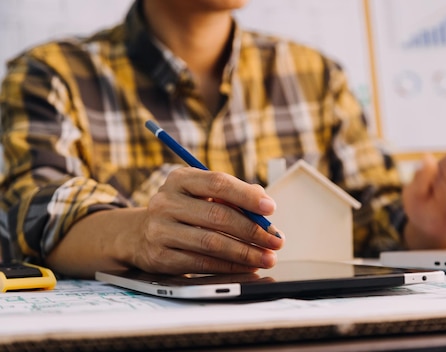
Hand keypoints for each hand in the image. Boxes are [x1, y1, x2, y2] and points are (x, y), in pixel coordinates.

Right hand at [133, 167, 283, 273]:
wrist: (139, 234)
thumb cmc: (184, 211)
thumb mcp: (201, 194)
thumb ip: (232, 196)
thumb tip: (264, 205)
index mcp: (181, 179)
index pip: (218, 183)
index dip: (247, 196)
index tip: (270, 208)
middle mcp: (166, 201)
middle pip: (218, 216)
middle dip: (253, 230)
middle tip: (275, 240)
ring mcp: (160, 229)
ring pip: (212, 243)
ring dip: (245, 253)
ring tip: (266, 257)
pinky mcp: (160, 256)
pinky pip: (202, 264)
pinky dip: (229, 267)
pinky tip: (246, 267)